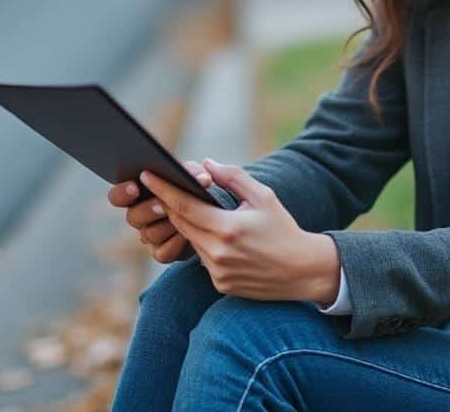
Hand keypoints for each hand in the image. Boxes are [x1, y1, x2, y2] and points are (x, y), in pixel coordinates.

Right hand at [109, 160, 213, 263]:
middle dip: (148, 210)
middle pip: (132, 217)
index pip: (117, 196)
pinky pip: (163, 253)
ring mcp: (150, 235)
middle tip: (162, 204)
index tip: (135, 187)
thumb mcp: (195, 176)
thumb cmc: (196, 190)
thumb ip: (194, 173)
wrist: (211, 218)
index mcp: (138, 193)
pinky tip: (187, 235)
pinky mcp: (164, 252)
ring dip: (165, 226)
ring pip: (148, 235)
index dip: (122, 193)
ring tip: (181, 218)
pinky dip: (175, 244)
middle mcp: (140, 216)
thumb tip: (202, 179)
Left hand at [140, 158, 340, 303]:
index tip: (147, 174)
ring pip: (191, 242)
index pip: (183, 206)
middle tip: (161, 187)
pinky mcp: (221, 285)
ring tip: (190, 210)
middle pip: (181, 224)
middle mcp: (218, 254)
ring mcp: (218, 273)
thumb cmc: (283, 229)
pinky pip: (203, 260)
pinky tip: (218, 238)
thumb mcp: (263, 197)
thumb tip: (206, 163)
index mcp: (227, 229)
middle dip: (170, 205)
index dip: (162, 189)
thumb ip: (232, 177)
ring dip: (189, 226)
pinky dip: (205, 246)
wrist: (303, 271)